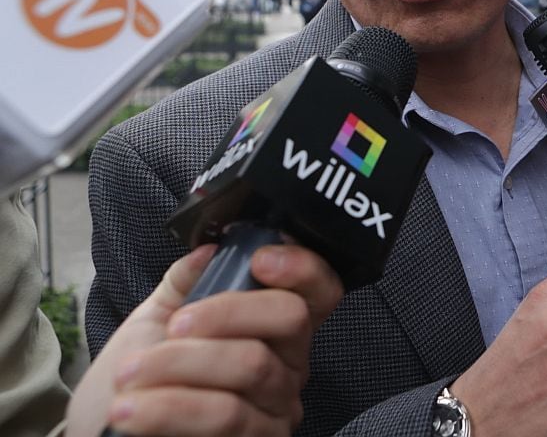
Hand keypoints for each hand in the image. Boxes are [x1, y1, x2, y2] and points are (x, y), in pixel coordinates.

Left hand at [67, 243, 343, 436]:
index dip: (303, 268)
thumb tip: (208, 249)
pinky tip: (132, 410)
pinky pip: (225, 416)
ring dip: (180, 363)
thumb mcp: (154, 322)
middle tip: (175, 325)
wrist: (107, 433)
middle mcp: (287, 369)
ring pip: (251, 365)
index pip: (318, 293)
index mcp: (273, 332)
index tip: (258, 260)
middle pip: (290, 319)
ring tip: (130, 374)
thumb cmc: (135, 383)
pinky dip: (170, 407)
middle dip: (228, 311)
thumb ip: (184, 282)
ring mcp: (275, 411)